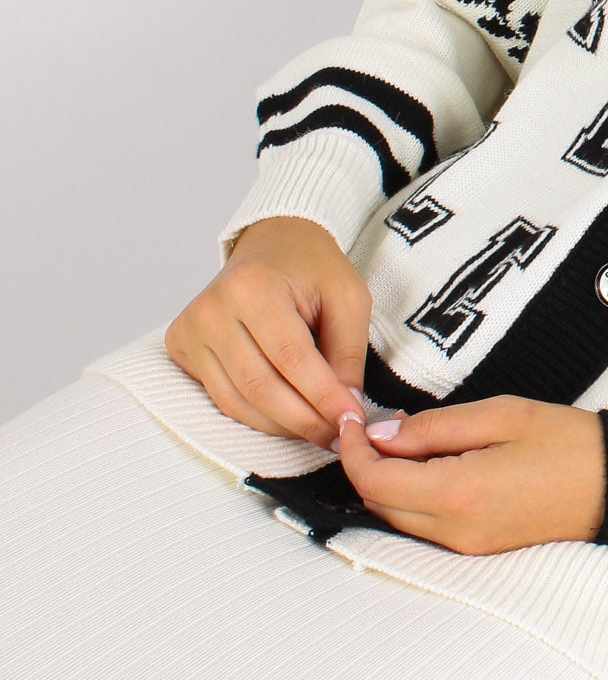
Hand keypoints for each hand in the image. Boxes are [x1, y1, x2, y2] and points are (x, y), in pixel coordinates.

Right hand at [166, 216, 371, 446]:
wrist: (272, 244)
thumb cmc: (311, 268)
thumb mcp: (348, 298)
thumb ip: (349, 354)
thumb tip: (345, 409)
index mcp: (252, 286)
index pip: (291, 358)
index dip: (323, 397)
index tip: (352, 421)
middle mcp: (212, 308)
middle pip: (260, 386)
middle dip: (304, 420)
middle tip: (338, 436)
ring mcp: (191, 329)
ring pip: (238, 401)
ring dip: (282, 425)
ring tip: (318, 429)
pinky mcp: (183, 348)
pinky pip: (222, 398)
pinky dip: (258, 416)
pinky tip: (288, 417)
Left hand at [336, 396, 605, 554]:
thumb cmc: (569, 443)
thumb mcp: (500, 415)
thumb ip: (434, 426)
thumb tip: (382, 435)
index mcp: (458, 494)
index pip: (374, 481)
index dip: (352, 449)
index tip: (353, 418)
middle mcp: (455, 531)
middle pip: (378, 504)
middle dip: (364, 465)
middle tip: (371, 425)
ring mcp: (467, 546)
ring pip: (398, 518)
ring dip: (386, 482)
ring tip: (399, 439)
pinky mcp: (478, 548)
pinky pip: (425, 526)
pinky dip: (410, 496)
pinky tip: (425, 464)